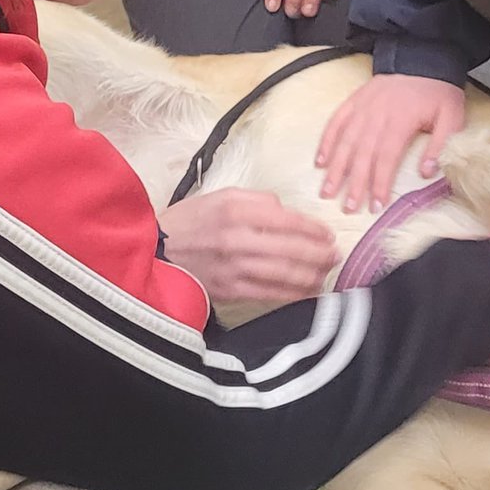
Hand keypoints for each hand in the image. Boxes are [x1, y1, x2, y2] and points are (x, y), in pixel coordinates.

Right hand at [157, 189, 337, 303]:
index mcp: (236, 208)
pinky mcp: (230, 289)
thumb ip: (257, 199)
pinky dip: (294, 293)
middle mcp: (238, 237)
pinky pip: (271, 293)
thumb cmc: (190, 221)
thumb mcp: (221, 196)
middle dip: (320, 254)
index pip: (288, 219)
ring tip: (326, 273)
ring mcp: (235, 266)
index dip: (314, 229)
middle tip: (335, 255)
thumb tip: (286, 211)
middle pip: (292, 248)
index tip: (327, 234)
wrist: (154, 252)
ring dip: (313, 275)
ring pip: (286, 273)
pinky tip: (308, 291)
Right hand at [317, 75, 465, 212]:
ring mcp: (362, 108)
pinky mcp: (354, 101)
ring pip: (345, 142)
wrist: (422, 58)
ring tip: (327, 191)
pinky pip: (336, 122)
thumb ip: (439, 145)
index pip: (386, 157)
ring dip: (335, 168)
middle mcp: (376, 116)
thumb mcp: (451, 115)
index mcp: (400, 121)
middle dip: (354, 183)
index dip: (379, 182)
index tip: (375, 205)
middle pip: (362, 154)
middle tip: (347, 207)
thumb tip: (426, 173)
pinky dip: (326, 141)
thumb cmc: (437, 90)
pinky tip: (320, 161)